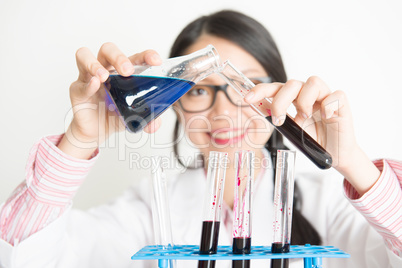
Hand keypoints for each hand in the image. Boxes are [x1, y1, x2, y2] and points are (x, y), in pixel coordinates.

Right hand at [58, 43, 162, 158]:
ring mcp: (89, 77)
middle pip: (108, 50)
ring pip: (85, 56)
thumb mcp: (136, 117)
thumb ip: (149, 119)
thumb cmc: (116, 116)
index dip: (146, 55)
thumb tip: (155, 125)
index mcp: (123, 72)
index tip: (156, 61)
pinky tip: (95, 85)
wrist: (97, 132)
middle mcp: (106, 69)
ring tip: (104, 77)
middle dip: (118, 57)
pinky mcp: (77, 90)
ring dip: (95, 64)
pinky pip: (81, 83)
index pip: (135, 57)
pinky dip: (88, 84)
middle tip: (127, 71)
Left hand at [245, 76, 379, 194]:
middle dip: (280, 101)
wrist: (334, 154)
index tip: (247, 98)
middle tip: (279, 120)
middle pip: (292, 83)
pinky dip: (328, 106)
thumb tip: (260, 110)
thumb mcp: (291, 130)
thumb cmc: (312, 140)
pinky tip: (326, 117)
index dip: (261, 90)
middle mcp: (308, 94)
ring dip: (304, 101)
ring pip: (312, 82)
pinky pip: (335, 94)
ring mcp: (325, 96)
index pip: (276, 88)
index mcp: (294, 99)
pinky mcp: (341, 104)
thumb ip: (278, 118)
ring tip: (305, 117)